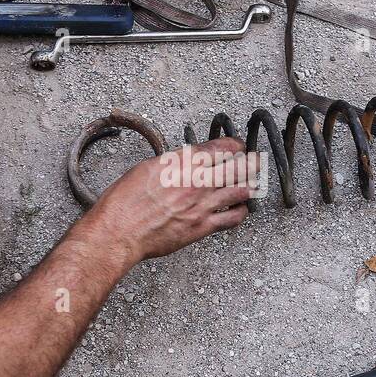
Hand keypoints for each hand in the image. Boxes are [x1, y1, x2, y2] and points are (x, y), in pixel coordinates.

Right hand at [83, 137, 260, 263]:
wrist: (120, 231)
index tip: (238, 146)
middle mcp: (197, 180)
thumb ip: (172, 163)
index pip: (221, 147)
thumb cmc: (125, 201)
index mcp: (182, 162)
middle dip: (251, 162)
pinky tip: (240, 208)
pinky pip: (233, 217)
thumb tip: (185, 162)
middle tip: (255, 162)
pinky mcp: (202, 226)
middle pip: (238, 166)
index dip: (235, 145)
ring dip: (249, 185)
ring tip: (252, 183)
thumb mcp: (146, 168)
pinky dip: (241, 211)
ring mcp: (202, 204)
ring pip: (241, 190)